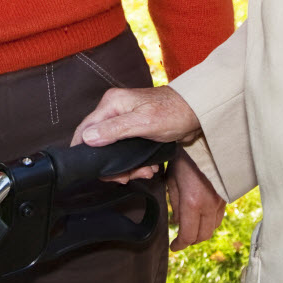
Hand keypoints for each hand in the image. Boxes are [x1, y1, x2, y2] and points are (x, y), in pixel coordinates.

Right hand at [72, 86, 202, 181]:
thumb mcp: (143, 123)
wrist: (199, 113)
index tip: (98, 171)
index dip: (86, 152)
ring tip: (145, 173)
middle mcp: (114, 111)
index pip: (84, 130)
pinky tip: (149, 168)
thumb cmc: (174, 113)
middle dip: (113, 166)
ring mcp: (124, 121)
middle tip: (127, 177)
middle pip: (98, 145)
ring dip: (127, 168)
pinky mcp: (135, 132)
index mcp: (111, 104)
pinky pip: (126, 153)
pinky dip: (136, 164)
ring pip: (113, 152)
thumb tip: (87, 139)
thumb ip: (114, 130)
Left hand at [166, 151, 223, 250]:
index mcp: (192, 203)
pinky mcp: (226, 195)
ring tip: (191, 227)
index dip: (179, 244)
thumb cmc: (186, 158)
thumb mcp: (172, 180)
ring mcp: (220, 201)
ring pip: (213, 227)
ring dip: (202, 231)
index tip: (173, 246)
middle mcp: (209, 205)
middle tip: (181, 238)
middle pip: (203, 236)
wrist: (206, 141)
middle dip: (191, 240)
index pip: (188, 235)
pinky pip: (220, 215)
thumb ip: (174, 204)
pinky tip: (202, 215)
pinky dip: (210, 221)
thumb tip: (177, 220)